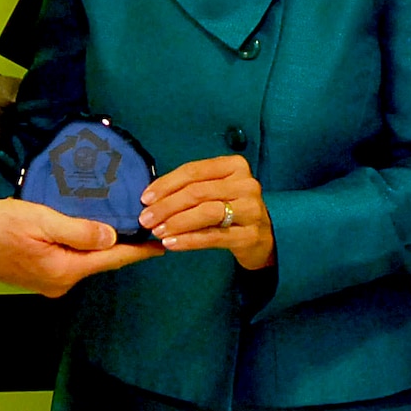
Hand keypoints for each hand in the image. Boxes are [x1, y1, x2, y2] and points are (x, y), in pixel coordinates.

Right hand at [0, 199, 159, 296]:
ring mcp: (50, 282)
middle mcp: (62, 282)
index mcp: (65, 270)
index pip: (112, 259)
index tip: (164, 243)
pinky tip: (93, 231)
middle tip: (148, 225)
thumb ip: (78, 230)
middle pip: (102, 261)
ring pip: (87, 260)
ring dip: (104, 244)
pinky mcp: (41, 275)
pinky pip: (72, 260)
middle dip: (125, 244)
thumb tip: (113, 238)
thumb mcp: (40, 221)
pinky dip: (86, 246)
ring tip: (126, 224)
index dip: (139, 250)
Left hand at [138, 155, 274, 269]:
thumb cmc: (232, 208)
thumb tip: (151, 197)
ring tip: (157, 232)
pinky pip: (214, 237)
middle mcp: (246, 184)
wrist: (265, 237)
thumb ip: (191, 187)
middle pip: (198, 192)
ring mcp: (251, 210)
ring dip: (176, 222)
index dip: (166, 184)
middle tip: (145, 219)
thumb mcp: (216, 190)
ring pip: (206, 213)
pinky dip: (189, 240)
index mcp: (235, 166)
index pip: (194, 171)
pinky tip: (171, 244)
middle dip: (167, 206)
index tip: (145, 198)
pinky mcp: (250, 235)